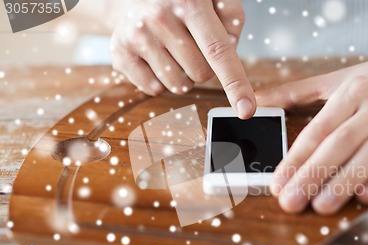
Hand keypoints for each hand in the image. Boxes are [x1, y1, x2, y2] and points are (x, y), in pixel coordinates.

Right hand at [110, 0, 255, 118]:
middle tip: (193, 44)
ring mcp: (136, 36)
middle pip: (202, 74)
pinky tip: (157, 55)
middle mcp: (159, 17)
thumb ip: (232, 21)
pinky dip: (162, 80)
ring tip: (174, 48)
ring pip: (180, 86)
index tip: (247, 110)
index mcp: (189, 2)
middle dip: (205, 66)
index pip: (219, 51)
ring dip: (184, 74)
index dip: (236, 84)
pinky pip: (155, 90)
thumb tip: (230, 52)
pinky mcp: (120, 52)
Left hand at [256, 44, 367, 214]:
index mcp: (353, 92)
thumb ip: (298, 92)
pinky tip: (366, 195)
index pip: (318, 130)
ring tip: (321, 205)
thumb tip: (259, 101)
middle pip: (339, 144)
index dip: (295, 158)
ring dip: (344, 182)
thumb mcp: (341, 78)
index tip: (278, 181)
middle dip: (312, 175)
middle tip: (291, 201)